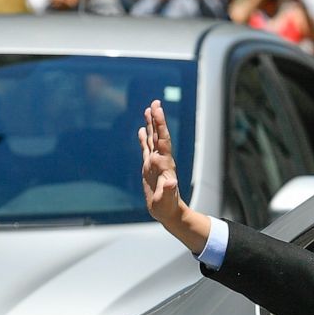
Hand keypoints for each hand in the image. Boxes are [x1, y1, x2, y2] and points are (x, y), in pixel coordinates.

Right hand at [138, 100, 181, 225]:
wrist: (168, 212)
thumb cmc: (168, 207)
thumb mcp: (167, 200)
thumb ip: (169, 190)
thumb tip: (172, 181)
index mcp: (164, 164)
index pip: (162, 140)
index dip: (160, 125)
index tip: (157, 110)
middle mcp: (161, 159)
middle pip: (158, 135)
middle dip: (157, 118)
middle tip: (155, 102)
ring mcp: (155, 162)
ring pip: (152, 139)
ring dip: (151, 124)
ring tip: (148, 109)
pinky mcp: (149, 167)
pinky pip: (145, 148)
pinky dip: (144, 138)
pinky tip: (142, 129)